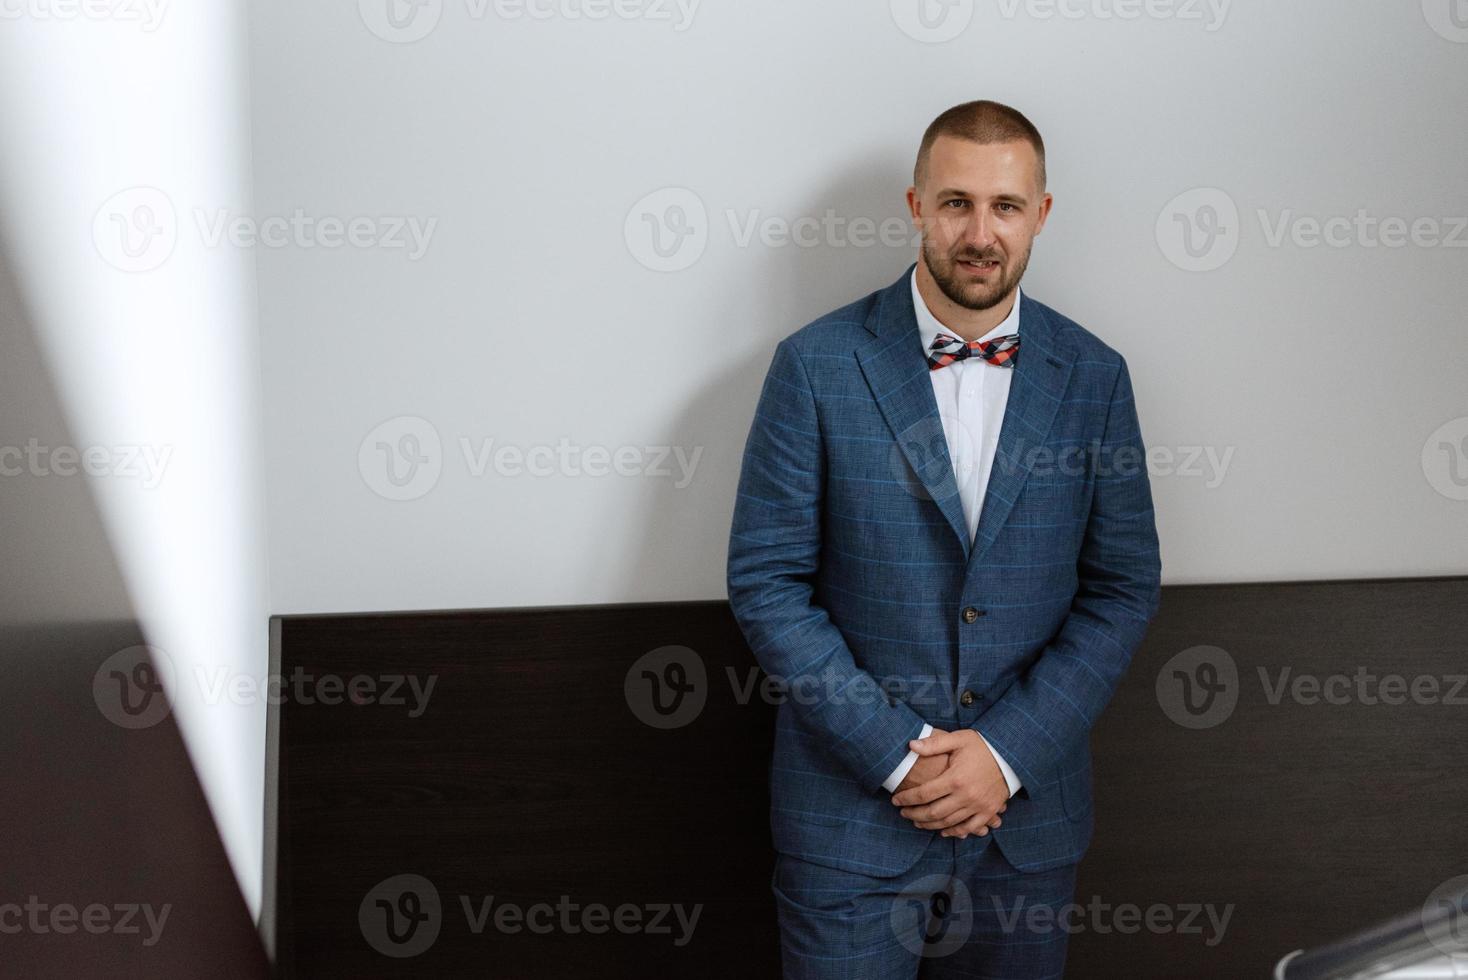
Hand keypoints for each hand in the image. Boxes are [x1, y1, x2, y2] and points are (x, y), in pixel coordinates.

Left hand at [890, 729, 1009, 838]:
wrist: (1010, 755)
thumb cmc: (982, 746)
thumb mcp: (958, 739)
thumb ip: (934, 744)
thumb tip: (910, 745)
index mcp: (955, 778)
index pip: (924, 793)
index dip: (907, 798)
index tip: (895, 800)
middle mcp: (966, 796)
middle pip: (933, 812)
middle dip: (914, 815)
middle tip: (903, 813)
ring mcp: (978, 806)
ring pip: (948, 822)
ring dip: (930, 825)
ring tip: (917, 822)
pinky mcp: (988, 811)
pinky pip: (969, 828)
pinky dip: (955, 832)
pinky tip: (943, 831)